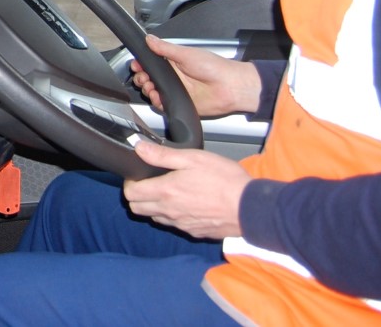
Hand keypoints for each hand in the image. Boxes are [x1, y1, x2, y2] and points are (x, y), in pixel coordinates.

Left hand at [123, 141, 248, 238]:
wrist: (250, 208)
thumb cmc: (225, 180)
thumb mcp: (193, 158)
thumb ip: (162, 155)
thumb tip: (139, 148)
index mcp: (165, 192)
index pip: (131, 193)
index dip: (130, 183)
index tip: (139, 175)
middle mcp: (169, 211)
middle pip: (137, 209)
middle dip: (137, 196)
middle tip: (150, 183)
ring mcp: (181, 224)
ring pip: (155, 218)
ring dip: (154, 206)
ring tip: (168, 192)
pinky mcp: (194, 232)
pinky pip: (174, 225)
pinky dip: (172, 216)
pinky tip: (185, 204)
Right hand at [130, 34, 261, 117]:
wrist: (229, 87)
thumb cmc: (214, 67)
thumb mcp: (186, 54)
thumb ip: (165, 48)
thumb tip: (149, 39)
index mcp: (174, 62)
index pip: (151, 63)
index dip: (141, 64)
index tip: (136, 64)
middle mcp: (173, 76)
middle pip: (148, 77)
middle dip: (141, 77)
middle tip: (142, 76)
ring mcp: (175, 90)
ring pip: (153, 91)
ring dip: (147, 89)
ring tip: (150, 86)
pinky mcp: (179, 103)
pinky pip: (162, 104)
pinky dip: (156, 101)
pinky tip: (157, 96)